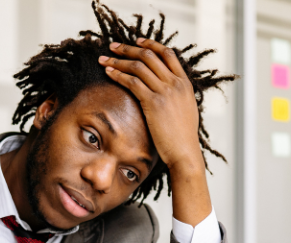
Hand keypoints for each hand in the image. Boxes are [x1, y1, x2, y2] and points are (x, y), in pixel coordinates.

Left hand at [99, 39, 211, 225]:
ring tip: (104, 59)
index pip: (167, 54)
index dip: (151, 44)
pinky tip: (108, 73)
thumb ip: (177, 95)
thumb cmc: (183, 137)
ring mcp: (165, 91)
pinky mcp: (153, 102)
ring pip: (138, 66)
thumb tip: (166, 89)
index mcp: (185, 83)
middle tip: (113, 45)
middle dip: (129, 48)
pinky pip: (132, 82)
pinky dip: (118, 74)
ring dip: (119, 59)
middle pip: (150, 55)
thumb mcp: (186, 110)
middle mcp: (176, 83)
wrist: (184, 152)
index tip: (136, 41)